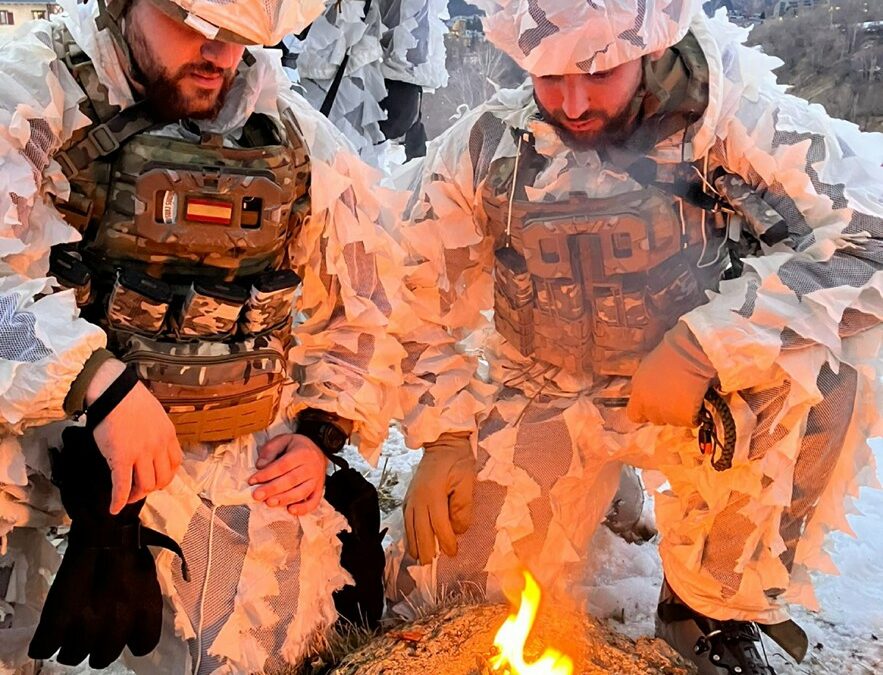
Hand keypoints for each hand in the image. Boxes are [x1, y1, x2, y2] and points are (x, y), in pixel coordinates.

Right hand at [86, 359, 181, 513]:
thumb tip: (151, 443)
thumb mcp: (154, 415)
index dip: (166, 475)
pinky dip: (119, 500)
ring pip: (146, 485)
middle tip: (141, 489)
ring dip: (137, 495)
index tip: (156, 478)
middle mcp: (158, 446)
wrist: (113, 391)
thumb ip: (156, 432)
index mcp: (168, 435)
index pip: (175, 463)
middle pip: (162, 478)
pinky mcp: (122, 458)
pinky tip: (114, 508)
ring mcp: (141, 454)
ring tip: (128, 496)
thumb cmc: (129, 400)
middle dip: (152, 487)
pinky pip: (122, 485)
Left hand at [249, 434, 326, 515]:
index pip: (282, 465)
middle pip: (291, 480)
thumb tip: (260, 465)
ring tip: (269, 503)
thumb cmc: (298, 446)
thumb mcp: (284, 440)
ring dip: (284, 499)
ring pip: (301, 492)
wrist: (320, 449)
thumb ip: (271, 450)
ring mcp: (316, 480)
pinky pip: (313, 502)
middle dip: (272, 489)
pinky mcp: (319, 490)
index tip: (253, 480)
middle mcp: (311, 467)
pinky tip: (291, 510)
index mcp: (302, 453)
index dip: (267, 474)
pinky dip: (303, 508)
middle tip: (257, 495)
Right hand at [403, 433, 474, 564]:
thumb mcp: (467, 482)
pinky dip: (408, 534)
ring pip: (410, 527)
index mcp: (434, 495)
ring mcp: (411, 498)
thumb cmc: (458, 462)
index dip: (446, 542)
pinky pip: (405, 520)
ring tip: (420, 560)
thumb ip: (463, 507)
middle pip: (420, 531)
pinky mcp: (408, 497)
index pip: (439, 526)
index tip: (453, 553)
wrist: (443, 443)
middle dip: (427, 549)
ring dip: (415, 545)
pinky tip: (413, 543)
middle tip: (432, 564)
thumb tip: (458, 530)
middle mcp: (418, 499)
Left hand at [627, 321, 715, 426]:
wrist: (695, 352)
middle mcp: (651, 408)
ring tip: (687, 394)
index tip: (652, 404)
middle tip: (674, 395)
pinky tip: (697, 399)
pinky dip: (695, 414)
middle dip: (663, 411)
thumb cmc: (671, 354)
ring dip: (679, 413)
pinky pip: (691, 421)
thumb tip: (623, 392)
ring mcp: (669, 414)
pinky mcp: (687, 417)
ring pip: (673, 421)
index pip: (634, 415)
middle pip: (655, 418)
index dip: (643, 411)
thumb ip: (636, 385)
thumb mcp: (645, 367)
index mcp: (639, 395)